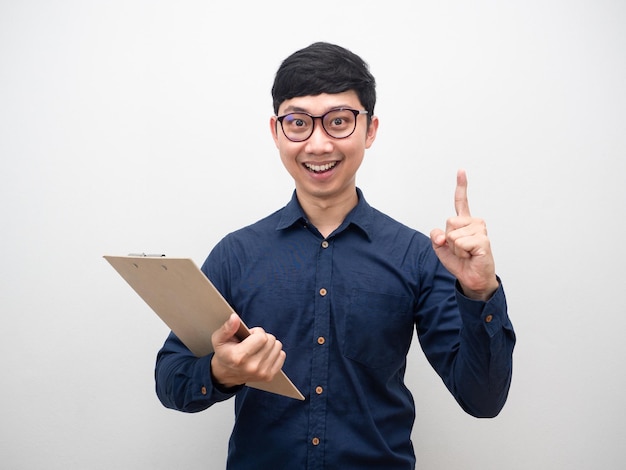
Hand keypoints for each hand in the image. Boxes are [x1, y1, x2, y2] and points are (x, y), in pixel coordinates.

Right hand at [210, 313, 285, 388]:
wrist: (225, 374)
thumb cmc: (224, 353)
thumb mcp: (219, 339)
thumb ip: (227, 327)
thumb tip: (235, 318)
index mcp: (240, 357)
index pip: (262, 337)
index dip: (257, 332)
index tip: (250, 335)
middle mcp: (252, 367)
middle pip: (271, 341)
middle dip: (263, 337)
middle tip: (252, 342)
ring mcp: (262, 373)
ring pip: (278, 347)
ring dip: (269, 345)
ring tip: (257, 348)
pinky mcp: (269, 376)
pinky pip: (282, 355)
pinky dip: (274, 352)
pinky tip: (263, 354)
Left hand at [430, 170, 498, 300]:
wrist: (472, 278)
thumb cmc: (461, 262)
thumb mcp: (441, 248)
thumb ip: (436, 237)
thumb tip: (442, 235)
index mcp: (464, 222)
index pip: (461, 202)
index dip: (461, 186)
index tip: (461, 171)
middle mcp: (474, 223)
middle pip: (449, 222)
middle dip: (448, 240)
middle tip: (460, 250)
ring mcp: (480, 230)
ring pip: (453, 234)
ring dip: (455, 248)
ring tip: (466, 254)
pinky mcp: (483, 240)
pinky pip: (460, 243)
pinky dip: (461, 253)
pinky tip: (471, 256)